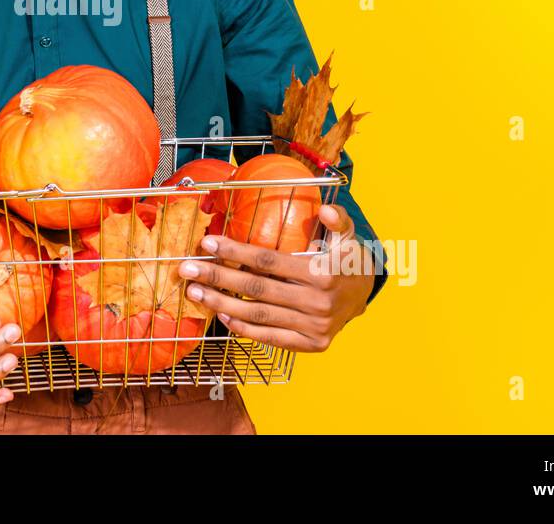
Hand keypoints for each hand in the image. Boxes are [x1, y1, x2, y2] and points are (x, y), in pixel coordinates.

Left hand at [176, 204, 375, 352]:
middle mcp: (317, 302)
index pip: (269, 261)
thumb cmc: (346, 261)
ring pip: (259, 315)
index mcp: (322, 272)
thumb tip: (325, 209)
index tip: (208, 244)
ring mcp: (314, 326)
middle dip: (217, 278)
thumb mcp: (348, 237)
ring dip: (222, 304)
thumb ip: (338, 221)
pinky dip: (245, 328)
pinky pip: (271, 337)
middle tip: (186, 269)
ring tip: (195, 293)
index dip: (236, 253)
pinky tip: (222, 315)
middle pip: (257, 289)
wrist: (366, 297)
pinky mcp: (311, 344)